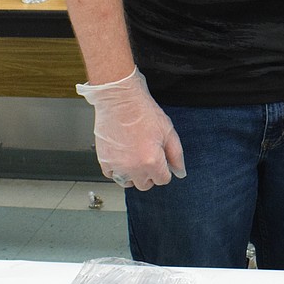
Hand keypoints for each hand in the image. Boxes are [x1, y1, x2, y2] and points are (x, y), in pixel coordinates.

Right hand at [75, 67, 185, 190]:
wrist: (119, 99)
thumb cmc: (143, 111)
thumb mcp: (168, 132)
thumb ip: (176, 156)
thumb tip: (180, 172)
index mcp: (152, 161)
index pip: (163, 180)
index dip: (164, 169)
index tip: (160, 159)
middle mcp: (133, 167)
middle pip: (145, 184)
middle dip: (150, 173)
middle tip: (148, 156)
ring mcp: (116, 165)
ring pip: (128, 182)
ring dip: (133, 174)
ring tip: (134, 156)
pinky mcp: (103, 160)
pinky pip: (111, 175)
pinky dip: (117, 169)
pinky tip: (122, 155)